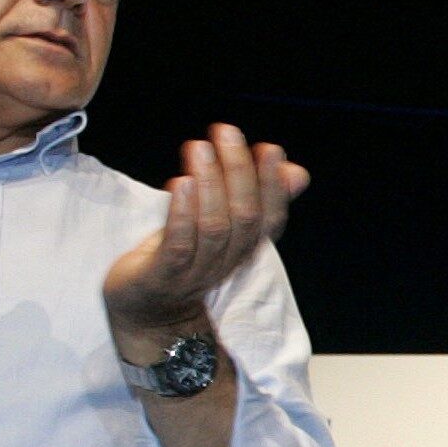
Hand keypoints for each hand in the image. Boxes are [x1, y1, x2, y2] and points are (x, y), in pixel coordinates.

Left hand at [103, 124, 309, 330]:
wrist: (149, 314)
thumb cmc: (185, 258)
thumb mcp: (223, 226)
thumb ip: (258, 198)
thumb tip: (298, 171)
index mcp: (245, 249)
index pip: (270, 217)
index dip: (272, 184)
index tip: (269, 148)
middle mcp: (227, 261)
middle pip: (243, 217)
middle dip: (238, 171)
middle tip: (226, 132)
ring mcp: (195, 273)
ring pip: (214, 228)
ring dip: (209, 184)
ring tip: (199, 148)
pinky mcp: (162, 278)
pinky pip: (179, 246)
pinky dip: (182, 214)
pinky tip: (180, 183)